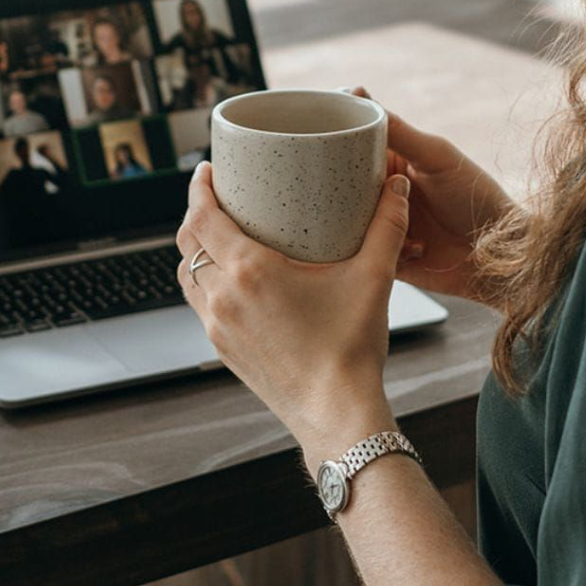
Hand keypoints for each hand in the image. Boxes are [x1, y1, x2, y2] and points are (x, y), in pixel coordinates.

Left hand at [175, 161, 407, 454]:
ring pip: (188, 275)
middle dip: (195, 213)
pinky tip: (230, 280)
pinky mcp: (223, 349)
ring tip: (219, 234)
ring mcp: (218, 326)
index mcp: (249, 271)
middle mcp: (223, 297)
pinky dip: (205, 283)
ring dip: (196, 250)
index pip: (201, 217)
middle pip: (187, 241)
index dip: (198, 189)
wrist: (336, 415)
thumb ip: (386, 227)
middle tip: (216, 195)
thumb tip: (397, 188)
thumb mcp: (373, 278)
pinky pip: (199, 304)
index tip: (206, 171)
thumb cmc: (350, 349)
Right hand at [350, 87, 512, 304]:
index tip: (311, 129)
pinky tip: (416, 246)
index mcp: (393, 163)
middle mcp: (384, 194)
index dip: (333, 138)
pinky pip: (364, 254)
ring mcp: (383, 227)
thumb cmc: (477, 197)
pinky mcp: (385, 258)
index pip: (353, 146)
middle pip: (340, 185)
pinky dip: (380, 249)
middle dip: (335, 185)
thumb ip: (400, 132)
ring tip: (383, 218)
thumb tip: (360, 95)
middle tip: (334, 184)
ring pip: (345, 222)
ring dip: (360, 221)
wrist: (500, 254)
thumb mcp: (437, 156)